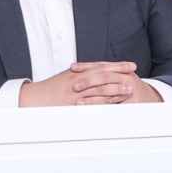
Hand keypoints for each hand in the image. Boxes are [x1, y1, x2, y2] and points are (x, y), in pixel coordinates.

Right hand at [19, 62, 161, 106]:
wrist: (36, 98)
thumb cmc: (52, 87)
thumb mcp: (69, 76)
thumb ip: (84, 74)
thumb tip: (99, 71)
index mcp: (79, 72)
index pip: (102, 66)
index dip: (118, 65)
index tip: (130, 66)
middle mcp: (79, 81)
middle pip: (104, 77)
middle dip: (120, 76)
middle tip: (134, 77)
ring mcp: (77, 94)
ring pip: (100, 91)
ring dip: (116, 90)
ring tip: (129, 91)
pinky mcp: (74, 106)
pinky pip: (91, 106)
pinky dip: (104, 106)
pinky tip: (114, 106)